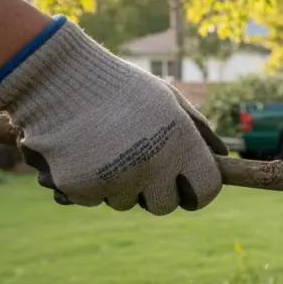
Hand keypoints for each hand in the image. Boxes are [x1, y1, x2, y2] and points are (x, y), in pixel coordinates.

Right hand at [0, 18, 227, 214]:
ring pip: (125, 202)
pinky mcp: (83, 188)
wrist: (59, 78)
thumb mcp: (167, 99)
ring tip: (105, 147)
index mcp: (180, 144)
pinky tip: (81, 153)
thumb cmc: (119, 87)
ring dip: (118, 184)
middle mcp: (154, 166)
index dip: (196, 191)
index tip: (184, 187)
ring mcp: (117, 180)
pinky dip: (86, 183)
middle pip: (164, 205)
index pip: (206, 190)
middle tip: (137, 163)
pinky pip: (93, 199)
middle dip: (153, 191)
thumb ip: (198, 129)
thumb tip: (223, 157)